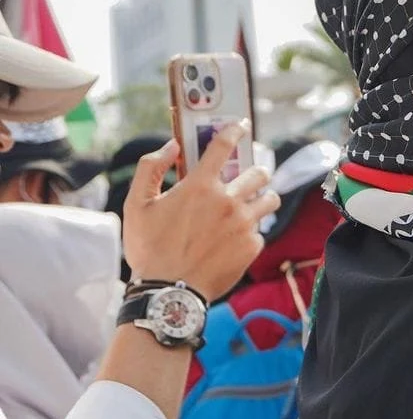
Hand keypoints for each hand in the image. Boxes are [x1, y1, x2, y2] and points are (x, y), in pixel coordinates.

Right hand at [123, 125, 279, 301]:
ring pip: (270, 200)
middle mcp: (227, 201)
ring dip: (263, 198)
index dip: (234, 130)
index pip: (224, 146)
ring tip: (253, 205)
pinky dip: (251, 233)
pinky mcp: (252, 247)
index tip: (241, 125)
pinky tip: (235, 240)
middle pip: (258, 173)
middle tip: (249, 178)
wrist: (168, 293)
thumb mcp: (136, 205)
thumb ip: (151, 168)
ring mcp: (243, 224)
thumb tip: (171, 146)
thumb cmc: (149, 249)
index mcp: (200, 186)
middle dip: (255, 172)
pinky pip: (260, 232)